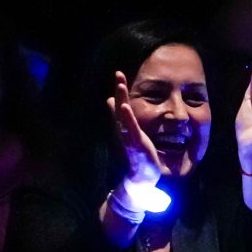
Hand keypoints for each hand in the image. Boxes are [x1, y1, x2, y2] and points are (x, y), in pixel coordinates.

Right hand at [108, 72, 163, 186]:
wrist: (141, 177)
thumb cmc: (136, 154)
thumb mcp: (129, 132)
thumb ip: (121, 117)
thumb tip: (111, 100)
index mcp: (124, 126)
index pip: (121, 104)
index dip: (120, 90)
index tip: (119, 74)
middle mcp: (123, 130)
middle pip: (120, 107)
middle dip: (120, 90)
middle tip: (118, 73)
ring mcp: (128, 137)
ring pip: (123, 116)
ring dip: (122, 100)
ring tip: (120, 86)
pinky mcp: (135, 145)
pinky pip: (131, 129)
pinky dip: (127, 118)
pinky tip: (125, 107)